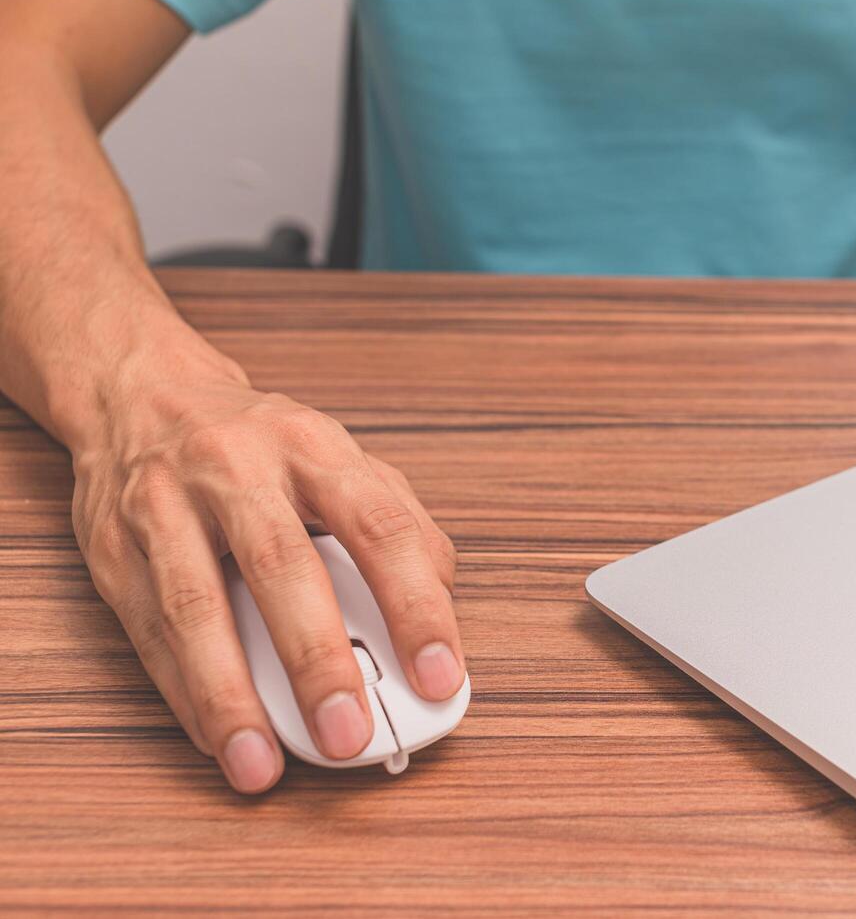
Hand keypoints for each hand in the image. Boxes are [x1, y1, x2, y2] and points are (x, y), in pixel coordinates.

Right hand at [70, 357, 462, 793]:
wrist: (142, 394)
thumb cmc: (262, 446)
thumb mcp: (342, 459)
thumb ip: (399, 523)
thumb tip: (441, 605)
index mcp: (314, 447)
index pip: (380, 526)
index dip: (416, 606)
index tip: (440, 677)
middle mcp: (238, 469)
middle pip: (282, 566)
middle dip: (318, 660)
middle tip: (350, 735)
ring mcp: (166, 505)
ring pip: (195, 606)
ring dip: (231, 695)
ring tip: (262, 764)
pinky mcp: (112, 547)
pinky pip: (148, 630)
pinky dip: (185, 693)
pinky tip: (219, 738)